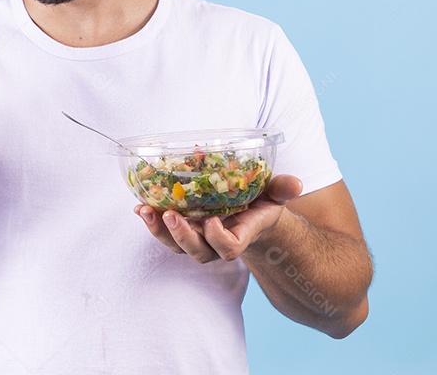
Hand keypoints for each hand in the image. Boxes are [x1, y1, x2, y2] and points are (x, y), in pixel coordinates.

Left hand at [134, 175, 303, 262]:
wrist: (248, 213)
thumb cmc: (261, 203)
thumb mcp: (273, 194)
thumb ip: (282, 189)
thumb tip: (296, 184)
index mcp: (240, 235)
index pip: (228, 249)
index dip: (218, 239)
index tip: (212, 220)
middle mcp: (216, 242)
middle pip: (198, 252)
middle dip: (183, 236)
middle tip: (170, 216)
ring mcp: (197, 238)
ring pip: (176, 245)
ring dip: (159, 230)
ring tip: (146, 211)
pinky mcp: (182, 229)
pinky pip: (165, 233)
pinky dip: (151, 221)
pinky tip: (140, 207)